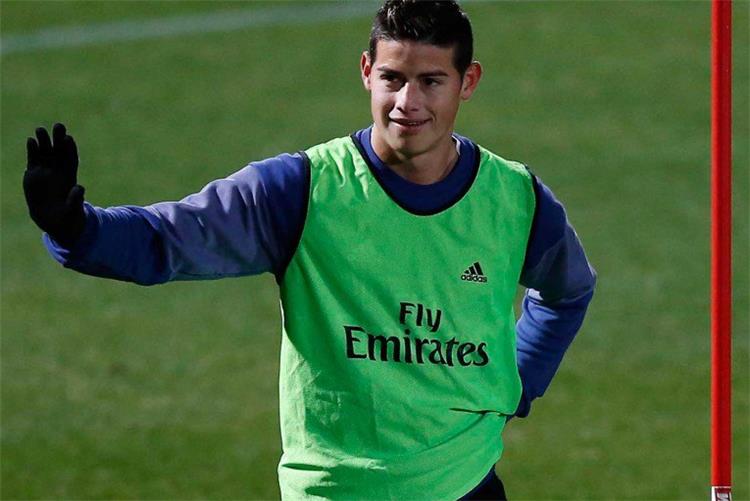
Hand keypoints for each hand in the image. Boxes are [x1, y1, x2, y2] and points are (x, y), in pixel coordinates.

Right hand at [24, 123, 85, 246]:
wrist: (51, 220)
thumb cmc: (67, 216)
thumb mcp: (73, 211)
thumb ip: (76, 200)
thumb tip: (80, 188)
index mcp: (70, 177)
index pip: (71, 159)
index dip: (70, 149)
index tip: (69, 138)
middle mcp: (58, 171)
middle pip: (59, 152)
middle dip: (58, 139)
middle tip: (58, 125)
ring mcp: (45, 171)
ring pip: (45, 153)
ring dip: (44, 141)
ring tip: (40, 129)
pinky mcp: (33, 174)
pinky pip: (33, 160)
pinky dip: (32, 150)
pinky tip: (31, 140)